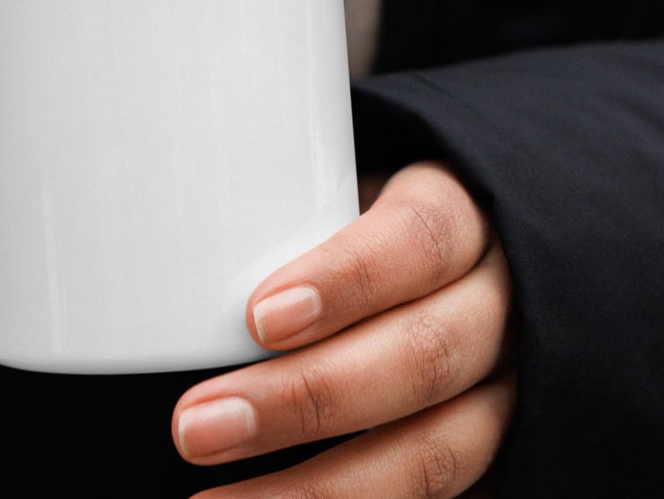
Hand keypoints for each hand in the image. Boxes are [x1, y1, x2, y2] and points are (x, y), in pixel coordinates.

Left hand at [172, 162, 515, 496]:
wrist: (459, 269)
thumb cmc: (367, 223)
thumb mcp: (342, 193)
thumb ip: (284, 217)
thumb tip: (157, 248)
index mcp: (462, 218)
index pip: (418, 240)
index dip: (345, 280)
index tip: (256, 316)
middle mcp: (499, 307)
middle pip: (421, 356)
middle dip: (303, 400)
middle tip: (193, 424)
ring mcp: (506, 394)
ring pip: (435, 453)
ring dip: (319, 490)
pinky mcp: (498, 461)